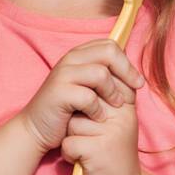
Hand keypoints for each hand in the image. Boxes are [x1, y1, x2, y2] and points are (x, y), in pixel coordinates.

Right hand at [19, 38, 145, 155]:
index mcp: (78, 55)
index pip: (110, 45)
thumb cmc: (67, 110)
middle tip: (134, 91)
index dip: (127, 63)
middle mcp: (70, 59)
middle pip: (109, 52)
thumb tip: (133, 73)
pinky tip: (98, 118)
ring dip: (113, 93)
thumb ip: (105, 77)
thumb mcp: (88, 88)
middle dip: (126, 72)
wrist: (37, 129)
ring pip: (101, 74)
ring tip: (116, 107)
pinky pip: (89, 97)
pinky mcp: (59, 93)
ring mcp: (63, 74)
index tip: (137, 82)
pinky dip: (98, 110)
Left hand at [62, 93, 142, 174]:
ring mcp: (110, 133)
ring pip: (72, 124)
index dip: (87, 104)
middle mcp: (121, 116)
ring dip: (74, 140)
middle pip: (81, 105)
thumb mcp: (119, 122)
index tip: (95, 122)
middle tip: (93, 140)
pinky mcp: (96, 151)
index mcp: (126, 106)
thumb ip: (109, 99)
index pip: (97, 88)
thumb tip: (92, 72)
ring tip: (89, 151)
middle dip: (79, 123)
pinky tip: (83, 162)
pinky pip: (68, 143)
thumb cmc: (115, 154)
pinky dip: (70, 155)